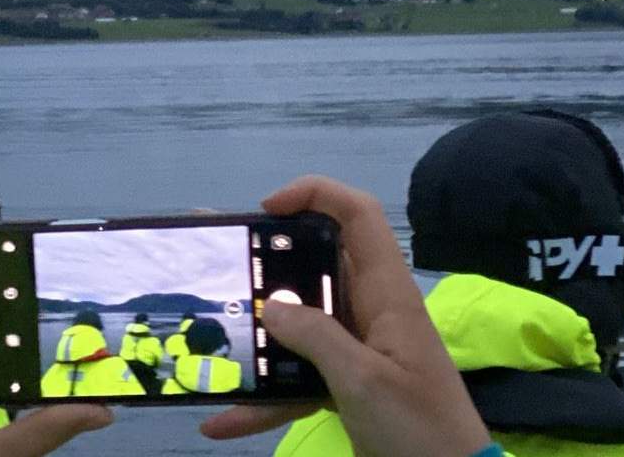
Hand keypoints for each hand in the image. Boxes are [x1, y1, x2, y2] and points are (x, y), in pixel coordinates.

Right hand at [202, 176, 491, 456]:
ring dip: (255, 334)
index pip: (358, 216)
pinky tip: (222, 419)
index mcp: (387, 294)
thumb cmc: (420, 428)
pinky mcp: (348, 386)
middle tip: (215, 264)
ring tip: (203, 332)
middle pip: (316, 267)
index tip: (265, 211)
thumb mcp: (365, 382)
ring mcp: (358, 350)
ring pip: (299, 325)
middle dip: (265, 264)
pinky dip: (264, 398)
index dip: (315, 195)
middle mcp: (371, 311)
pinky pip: (298, 379)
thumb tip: (270, 307)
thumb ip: (316, 338)